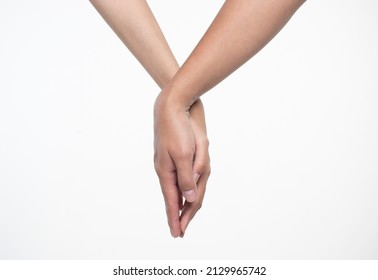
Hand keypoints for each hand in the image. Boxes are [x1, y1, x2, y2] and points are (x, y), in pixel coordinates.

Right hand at [154, 93, 209, 237]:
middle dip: (180, 213)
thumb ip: (186, 178)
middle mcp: (167, 170)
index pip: (172, 201)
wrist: (172, 107)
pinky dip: (182, 188)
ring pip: (179, 187)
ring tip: (182, 216)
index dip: (175, 218)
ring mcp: (169, 163)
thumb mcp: (184, 155)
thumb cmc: (177, 129)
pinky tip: (181, 192)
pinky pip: (179, 177)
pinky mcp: (173, 156)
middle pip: (177, 196)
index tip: (176, 233)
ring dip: (182, 201)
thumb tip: (190, 198)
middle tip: (181, 231)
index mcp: (167, 172)